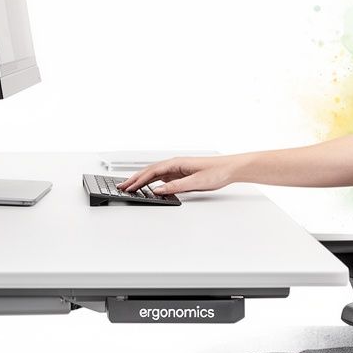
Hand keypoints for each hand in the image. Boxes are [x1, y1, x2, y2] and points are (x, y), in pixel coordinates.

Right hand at [117, 156, 238, 194]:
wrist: (231, 168)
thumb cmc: (217, 171)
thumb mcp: (196, 182)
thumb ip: (176, 187)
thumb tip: (158, 190)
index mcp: (177, 163)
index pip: (152, 172)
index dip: (139, 180)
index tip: (128, 186)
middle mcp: (176, 164)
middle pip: (150, 171)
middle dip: (135, 179)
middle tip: (122, 186)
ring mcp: (178, 169)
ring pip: (155, 174)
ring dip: (142, 180)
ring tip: (130, 187)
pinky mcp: (182, 175)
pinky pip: (164, 178)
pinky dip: (153, 183)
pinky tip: (149, 187)